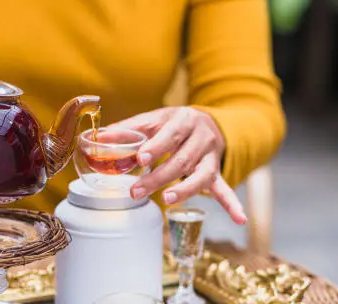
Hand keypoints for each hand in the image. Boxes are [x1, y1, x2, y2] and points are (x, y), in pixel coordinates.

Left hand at [111, 107, 246, 224]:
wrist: (207, 122)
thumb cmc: (174, 123)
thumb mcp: (154, 119)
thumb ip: (128, 129)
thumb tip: (98, 138)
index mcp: (184, 120)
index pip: (171, 134)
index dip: (157, 146)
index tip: (141, 159)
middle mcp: (202, 138)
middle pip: (182, 159)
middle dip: (159, 176)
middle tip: (137, 190)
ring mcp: (211, 157)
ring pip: (201, 175)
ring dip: (185, 189)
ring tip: (167, 199)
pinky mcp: (216, 172)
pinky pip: (225, 188)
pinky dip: (232, 203)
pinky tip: (239, 218)